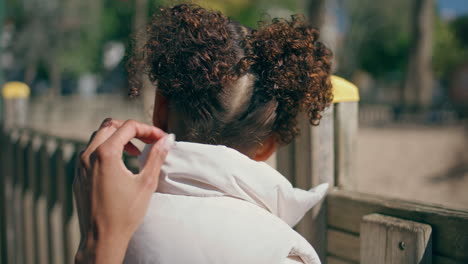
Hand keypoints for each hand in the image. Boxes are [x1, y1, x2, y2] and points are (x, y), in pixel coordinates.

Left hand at [73, 118, 173, 263]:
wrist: (101, 239)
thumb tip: (167, 140)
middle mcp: (88, 156)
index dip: (148, 129)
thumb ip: (156, 156)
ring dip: (118, 139)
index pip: (128, 127)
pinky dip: (106, 151)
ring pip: (98, 138)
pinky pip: (90, 154)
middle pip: (110, 126)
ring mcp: (80, 166)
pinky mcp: (78, 177)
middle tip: (148, 141)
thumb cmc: (125, 213)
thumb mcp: (146, 183)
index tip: (160, 139)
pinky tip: (119, 166)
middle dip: (131, 130)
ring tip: (135, 153)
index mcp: (105, 154)